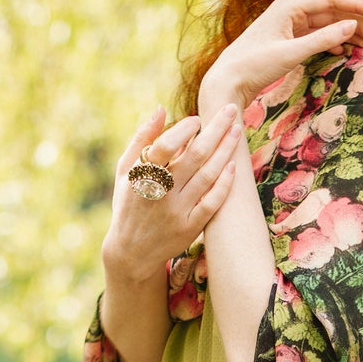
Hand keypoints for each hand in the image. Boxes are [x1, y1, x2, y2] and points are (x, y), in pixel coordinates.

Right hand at [103, 103, 240, 277]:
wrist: (131, 252)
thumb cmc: (128, 203)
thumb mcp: (125, 170)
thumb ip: (141, 139)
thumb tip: (160, 109)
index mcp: (142, 176)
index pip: (165, 146)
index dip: (183, 130)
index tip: (196, 119)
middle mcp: (161, 194)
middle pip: (195, 156)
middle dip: (216, 130)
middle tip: (231, 110)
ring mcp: (177, 212)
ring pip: (208, 176)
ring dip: (226, 151)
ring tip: (237, 131)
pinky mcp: (190, 228)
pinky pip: (213, 203)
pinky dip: (224, 184)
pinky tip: (234, 166)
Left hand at [198, 0, 362, 114]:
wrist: (228, 81)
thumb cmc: (254, 66)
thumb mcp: (291, 53)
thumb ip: (322, 39)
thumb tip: (351, 26)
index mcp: (289, 8)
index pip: (331, 0)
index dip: (358, 5)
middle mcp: (290, 12)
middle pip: (332, 12)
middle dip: (358, 24)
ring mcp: (289, 26)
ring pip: (326, 25)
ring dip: (348, 34)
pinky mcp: (287, 41)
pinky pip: (316, 36)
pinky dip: (332, 41)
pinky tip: (344, 49)